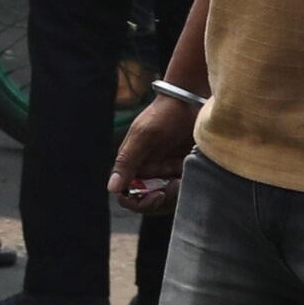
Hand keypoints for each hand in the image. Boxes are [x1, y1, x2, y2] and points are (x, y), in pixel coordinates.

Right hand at [109, 92, 196, 208]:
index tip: (156, 196)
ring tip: (184, 179)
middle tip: (174, 186)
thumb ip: (127, 162)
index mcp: (133, 166)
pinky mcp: (185, 172)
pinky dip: (188, 190)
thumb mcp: (143, 135)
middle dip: (161, 201)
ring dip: (175, 196)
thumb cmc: (164, 114)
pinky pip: (184, 191)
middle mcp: (148, 173)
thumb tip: (111, 188)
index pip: (127, 196)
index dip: (138, 203)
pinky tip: (193, 176)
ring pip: (167, 201)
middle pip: (148, 203)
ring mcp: (168, 173)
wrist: (192, 101)